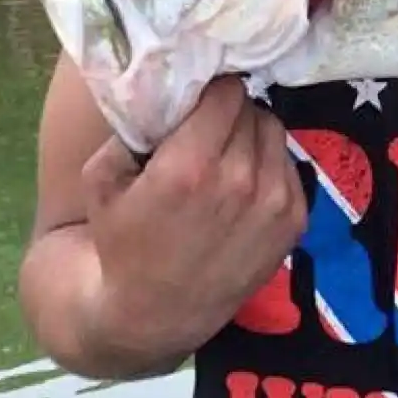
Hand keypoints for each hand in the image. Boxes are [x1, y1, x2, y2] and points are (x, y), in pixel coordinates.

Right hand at [79, 75, 307, 364]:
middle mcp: (240, 181)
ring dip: (252, 136)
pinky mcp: (295, 222)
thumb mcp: (102, 177)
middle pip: (251, 109)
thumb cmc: (119, 240)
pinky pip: (288, 165)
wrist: (150, 315)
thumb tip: (171, 83)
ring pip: (274, 132)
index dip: (210, 92)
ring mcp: (274, 203)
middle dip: (230, 112)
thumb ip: (136, 123)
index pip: (226, 91)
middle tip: (208, 130)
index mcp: (191, 166)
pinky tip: (243, 187)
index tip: (197, 103)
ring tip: (226, 157)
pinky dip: (269, 166)